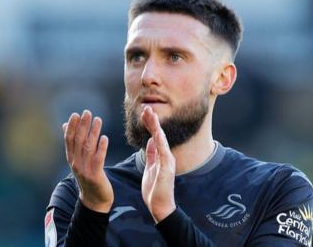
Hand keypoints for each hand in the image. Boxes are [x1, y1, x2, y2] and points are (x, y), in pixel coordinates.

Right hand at [63, 110, 113, 212]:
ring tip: (98, 120)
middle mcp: (76, 163)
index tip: (76, 114)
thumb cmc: (88, 176)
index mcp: (71, 158)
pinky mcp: (95, 176)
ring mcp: (85, 170)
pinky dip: (101, 148)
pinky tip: (104, 137)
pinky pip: (98, 159)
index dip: (72, 127)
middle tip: (87, 113)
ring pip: (88, 148)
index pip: (69, 140)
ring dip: (93, 132)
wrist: (94, 200)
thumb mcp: (77, 160)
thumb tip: (64, 124)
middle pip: (78, 141)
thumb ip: (72, 143)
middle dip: (82, 126)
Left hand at [141, 106, 176, 222]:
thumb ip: (151, 154)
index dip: (150, 124)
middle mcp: (166, 156)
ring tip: (150, 115)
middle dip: (152, 121)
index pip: (155, 135)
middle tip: (146, 107)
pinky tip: (156, 133)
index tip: (144, 112)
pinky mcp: (167, 169)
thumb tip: (150, 140)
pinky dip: (160, 142)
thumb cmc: (154, 188)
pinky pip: (163, 153)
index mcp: (161, 155)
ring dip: (155, 127)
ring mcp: (168, 162)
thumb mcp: (150, 167)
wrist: (159, 206)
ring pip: (161, 140)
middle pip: (159, 134)